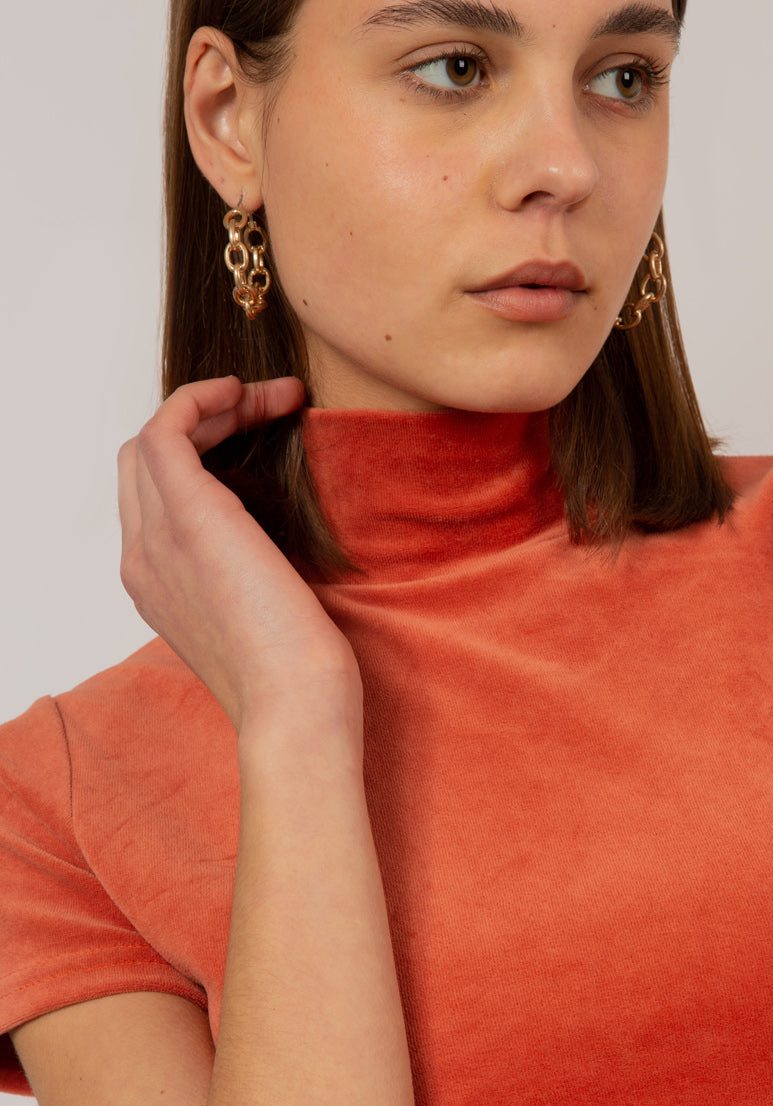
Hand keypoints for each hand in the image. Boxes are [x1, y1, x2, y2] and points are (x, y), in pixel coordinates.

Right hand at [118, 376, 360, 730]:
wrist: (295, 708)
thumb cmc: (298, 677)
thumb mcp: (262, 618)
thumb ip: (249, 577)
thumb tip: (280, 544)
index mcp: (157, 586)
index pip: (150, 499)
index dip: (199, 457)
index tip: (260, 441)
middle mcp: (142, 560)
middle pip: (141, 463)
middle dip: (202, 425)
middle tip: (267, 413)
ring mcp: (156, 539)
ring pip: (151, 441)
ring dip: (211, 407)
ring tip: (270, 400)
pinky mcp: (189, 518)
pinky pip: (167, 430)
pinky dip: (201, 401)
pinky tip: (249, 396)